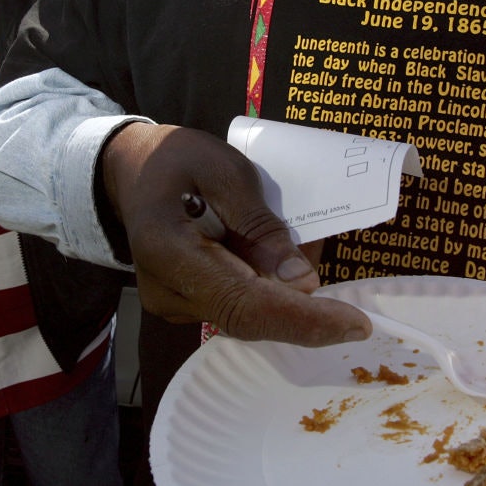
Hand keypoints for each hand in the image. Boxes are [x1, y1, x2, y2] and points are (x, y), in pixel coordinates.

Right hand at [102, 122, 371, 346]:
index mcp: (168, 252)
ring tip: (303, 245)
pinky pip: (239, 305)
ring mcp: (174, 304)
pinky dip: (270, 285)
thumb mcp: (223, 169)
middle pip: (248, 317)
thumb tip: (303, 282)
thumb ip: (259, 224)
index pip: (243, 304)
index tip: (355, 325)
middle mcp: (167, 292)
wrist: (130, 170)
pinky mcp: (187, 304)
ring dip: (287, 290)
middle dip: (304, 305)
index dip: (301, 320)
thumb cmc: (176, 159)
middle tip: (336, 277)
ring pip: (248, 314)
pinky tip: (280, 255)